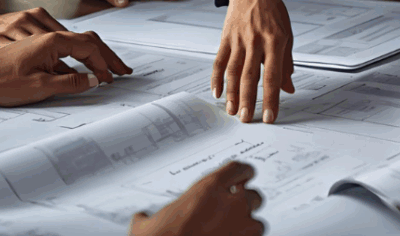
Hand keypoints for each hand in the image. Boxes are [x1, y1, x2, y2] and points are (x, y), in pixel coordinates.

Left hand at [0, 31, 132, 105]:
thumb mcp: (39, 86)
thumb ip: (70, 82)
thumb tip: (94, 80)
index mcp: (53, 41)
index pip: (89, 48)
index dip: (103, 64)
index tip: (110, 79)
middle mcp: (50, 37)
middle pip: (88, 41)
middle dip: (107, 56)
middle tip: (122, 70)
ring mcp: (43, 42)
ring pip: (78, 44)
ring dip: (96, 56)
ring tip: (108, 69)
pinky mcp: (37, 49)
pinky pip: (67, 49)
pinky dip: (81, 57)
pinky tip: (83, 68)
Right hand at [130, 161, 263, 235]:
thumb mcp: (147, 225)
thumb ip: (150, 217)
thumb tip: (141, 219)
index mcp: (208, 189)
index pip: (240, 169)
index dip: (243, 173)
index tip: (243, 178)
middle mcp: (229, 204)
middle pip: (254, 195)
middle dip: (247, 203)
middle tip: (235, 211)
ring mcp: (240, 227)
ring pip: (258, 222)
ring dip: (249, 226)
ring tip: (237, 231)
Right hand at [212, 0, 294, 123]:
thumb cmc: (273, 12)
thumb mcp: (287, 34)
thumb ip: (287, 63)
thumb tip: (289, 89)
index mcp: (276, 41)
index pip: (273, 76)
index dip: (272, 98)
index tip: (270, 116)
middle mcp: (257, 41)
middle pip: (251, 76)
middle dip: (248, 101)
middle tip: (247, 119)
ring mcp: (239, 39)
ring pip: (234, 71)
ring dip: (232, 94)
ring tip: (232, 111)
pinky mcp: (226, 37)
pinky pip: (220, 60)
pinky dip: (216, 78)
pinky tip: (217, 92)